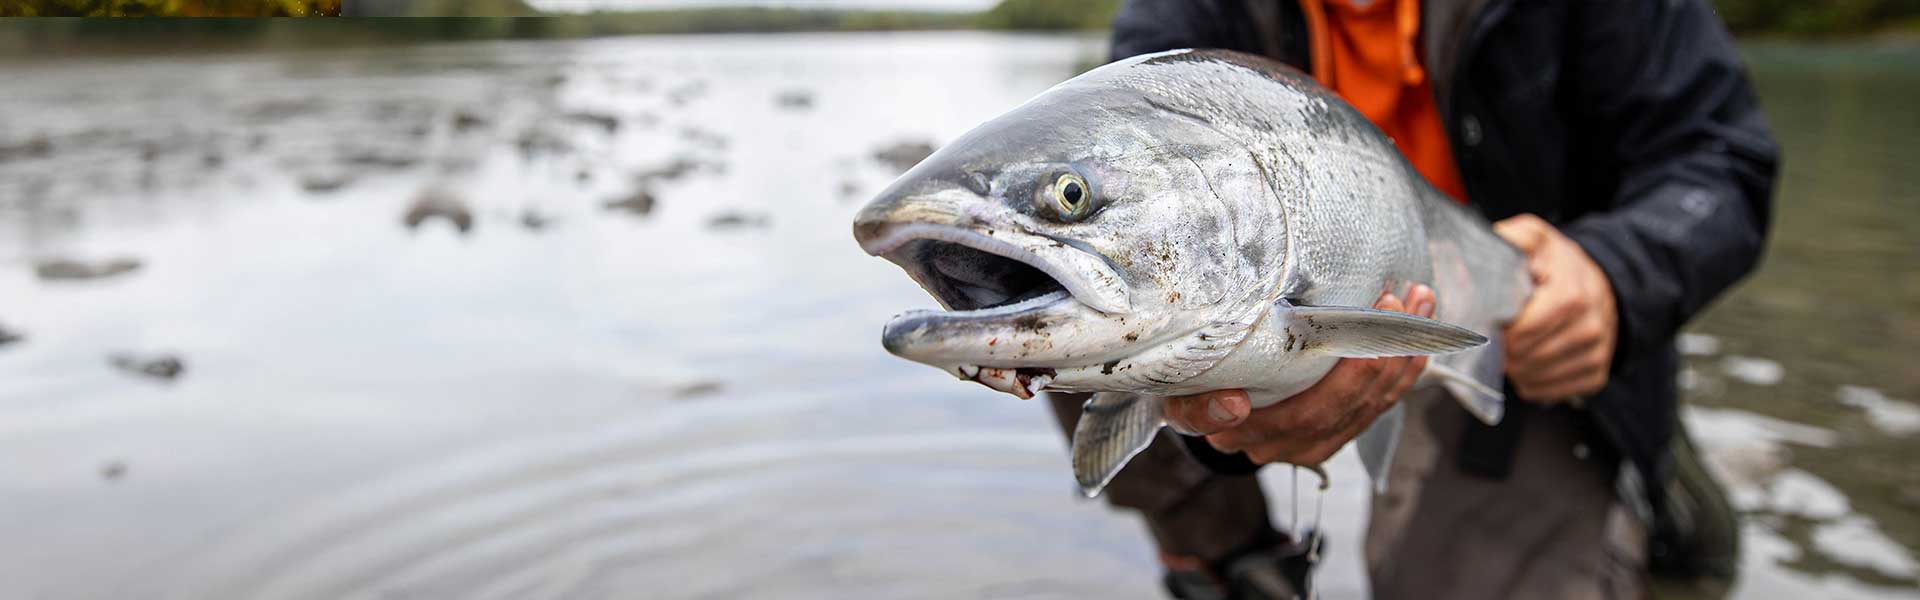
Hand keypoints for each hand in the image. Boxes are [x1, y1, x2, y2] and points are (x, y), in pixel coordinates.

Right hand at [1161, 285, 1434, 466]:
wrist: (1206, 408)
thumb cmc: (1194, 389)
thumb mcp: (1181, 397)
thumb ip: (1199, 407)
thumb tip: (1233, 406)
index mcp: (1254, 437)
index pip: (1304, 416)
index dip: (1340, 381)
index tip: (1360, 340)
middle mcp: (1292, 447)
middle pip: (1348, 408)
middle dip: (1380, 353)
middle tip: (1396, 300)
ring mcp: (1320, 442)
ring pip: (1372, 405)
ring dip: (1401, 353)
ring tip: (1419, 303)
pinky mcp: (1339, 430)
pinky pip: (1380, 404)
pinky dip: (1403, 368)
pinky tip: (1418, 332)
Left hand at [1492, 214, 1617, 403]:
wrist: (1603, 285)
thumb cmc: (1558, 264)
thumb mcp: (1535, 239)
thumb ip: (1507, 241)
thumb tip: (1464, 253)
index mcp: (1572, 295)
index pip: (1523, 330)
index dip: (1498, 329)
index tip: (1488, 322)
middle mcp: (1590, 328)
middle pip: (1526, 357)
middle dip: (1501, 350)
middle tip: (1493, 336)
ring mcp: (1596, 355)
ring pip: (1534, 378)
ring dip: (1512, 368)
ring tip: (1509, 347)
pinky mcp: (1594, 376)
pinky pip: (1548, 392)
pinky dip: (1530, 382)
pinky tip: (1526, 361)